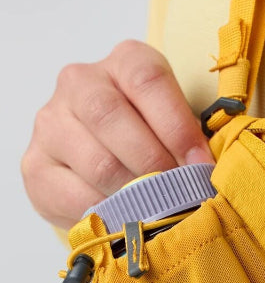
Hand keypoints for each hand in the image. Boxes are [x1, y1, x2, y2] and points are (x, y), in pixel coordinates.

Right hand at [21, 40, 214, 229]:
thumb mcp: (179, 133)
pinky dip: (111, 214)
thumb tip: (209, 175)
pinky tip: (130, 219)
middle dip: (155, 164)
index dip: (178, 126)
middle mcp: (80, 83)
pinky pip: (76, 196)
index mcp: (125, 64)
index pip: (147, 79)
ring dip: (136, 194)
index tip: (201, 166)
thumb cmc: (156, 146)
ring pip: (97, 161)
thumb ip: (193, 142)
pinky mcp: (37, 168)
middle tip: (179, 194)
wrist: (106, 173)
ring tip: (160, 211)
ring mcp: (52, 124)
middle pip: (111, 116)